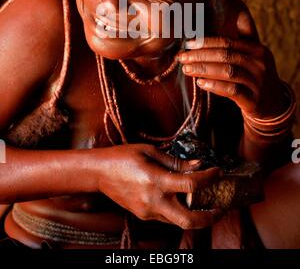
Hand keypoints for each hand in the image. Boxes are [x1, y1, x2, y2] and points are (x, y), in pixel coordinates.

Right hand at [93, 143, 222, 228]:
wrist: (99, 172)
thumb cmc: (123, 157)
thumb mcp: (150, 152)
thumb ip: (175, 162)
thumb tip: (198, 164)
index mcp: (155, 180)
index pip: (191, 184)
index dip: (209, 178)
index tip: (217, 171)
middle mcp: (153, 200)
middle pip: (189, 220)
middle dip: (210, 217)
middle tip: (221, 208)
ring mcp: (148, 211)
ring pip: (179, 222)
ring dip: (196, 215)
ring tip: (206, 203)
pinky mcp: (144, 215)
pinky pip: (167, 217)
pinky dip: (179, 211)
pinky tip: (183, 199)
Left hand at [178, 3, 286, 119]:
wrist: (273, 105)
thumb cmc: (253, 77)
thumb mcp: (250, 59)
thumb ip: (233, 49)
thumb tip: (200, 37)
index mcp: (258, 50)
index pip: (228, 42)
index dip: (206, 42)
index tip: (188, 44)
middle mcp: (260, 64)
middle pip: (225, 55)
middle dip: (200, 56)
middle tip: (182, 58)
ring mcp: (258, 82)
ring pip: (227, 72)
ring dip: (203, 69)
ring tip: (187, 69)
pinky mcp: (254, 100)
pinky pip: (231, 90)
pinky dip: (214, 85)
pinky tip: (201, 83)